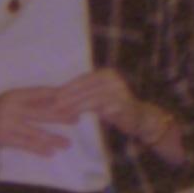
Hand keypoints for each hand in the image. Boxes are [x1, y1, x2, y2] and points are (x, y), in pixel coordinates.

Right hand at [0, 88, 73, 160]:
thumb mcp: (8, 100)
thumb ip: (27, 100)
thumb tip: (54, 101)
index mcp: (15, 94)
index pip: (41, 93)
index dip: (59, 96)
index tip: (75, 99)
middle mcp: (12, 107)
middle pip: (43, 112)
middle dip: (61, 116)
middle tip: (77, 119)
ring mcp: (8, 123)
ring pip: (36, 132)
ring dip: (54, 139)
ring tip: (67, 144)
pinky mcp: (4, 138)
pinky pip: (26, 145)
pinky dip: (39, 149)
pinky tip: (50, 153)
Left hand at [49, 68, 185, 162]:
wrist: (141, 119)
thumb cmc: (116, 109)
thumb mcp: (98, 98)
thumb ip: (84, 93)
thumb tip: (58, 95)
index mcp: (106, 73)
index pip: (82, 79)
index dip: (67, 87)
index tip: (52, 96)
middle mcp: (112, 78)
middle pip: (84, 87)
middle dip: (67, 96)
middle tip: (53, 104)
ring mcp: (118, 89)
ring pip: (90, 97)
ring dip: (74, 104)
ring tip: (60, 111)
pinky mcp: (121, 103)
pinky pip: (99, 107)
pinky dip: (85, 112)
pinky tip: (75, 118)